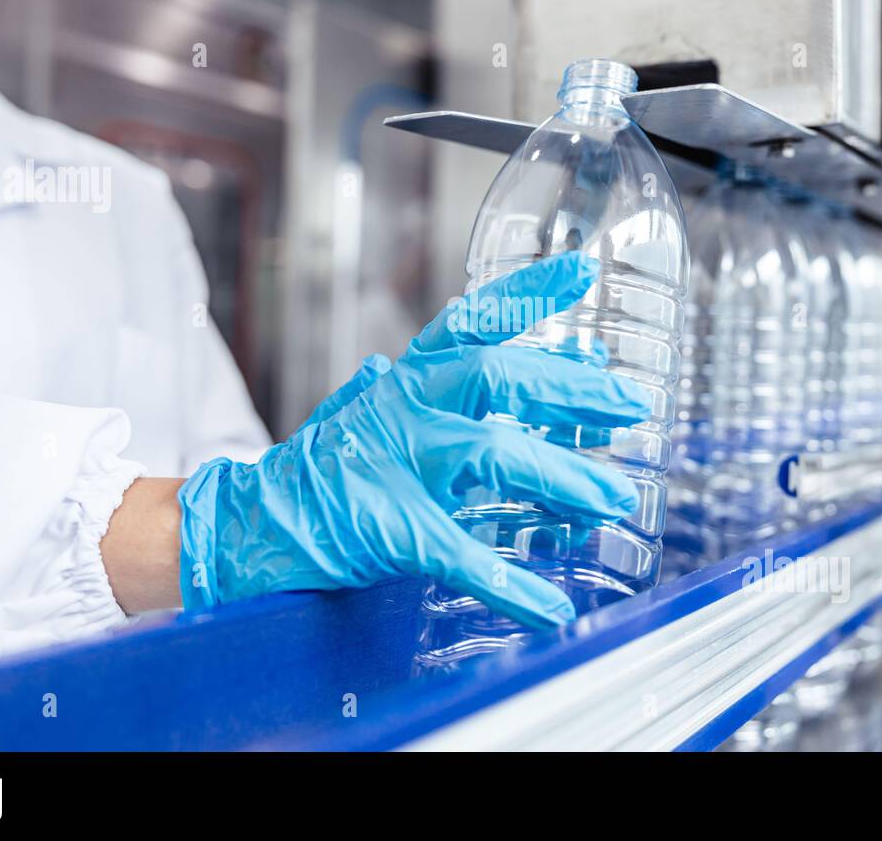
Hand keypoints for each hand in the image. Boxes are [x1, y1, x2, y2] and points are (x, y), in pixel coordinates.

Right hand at [177, 252, 649, 626]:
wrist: (249, 524)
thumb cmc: (317, 470)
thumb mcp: (368, 412)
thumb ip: (421, 390)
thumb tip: (455, 358)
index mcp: (405, 380)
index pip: (470, 320)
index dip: (527, 293)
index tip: (582, 274)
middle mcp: (403, 407)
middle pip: (500, 378)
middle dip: (571, 390)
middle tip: (632, 406)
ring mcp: (395, 466)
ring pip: (494, 455)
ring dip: (562, 477)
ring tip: (613, 500)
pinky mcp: (389, 529)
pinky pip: (462, 554)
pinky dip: (510, 583)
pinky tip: (552, 608)